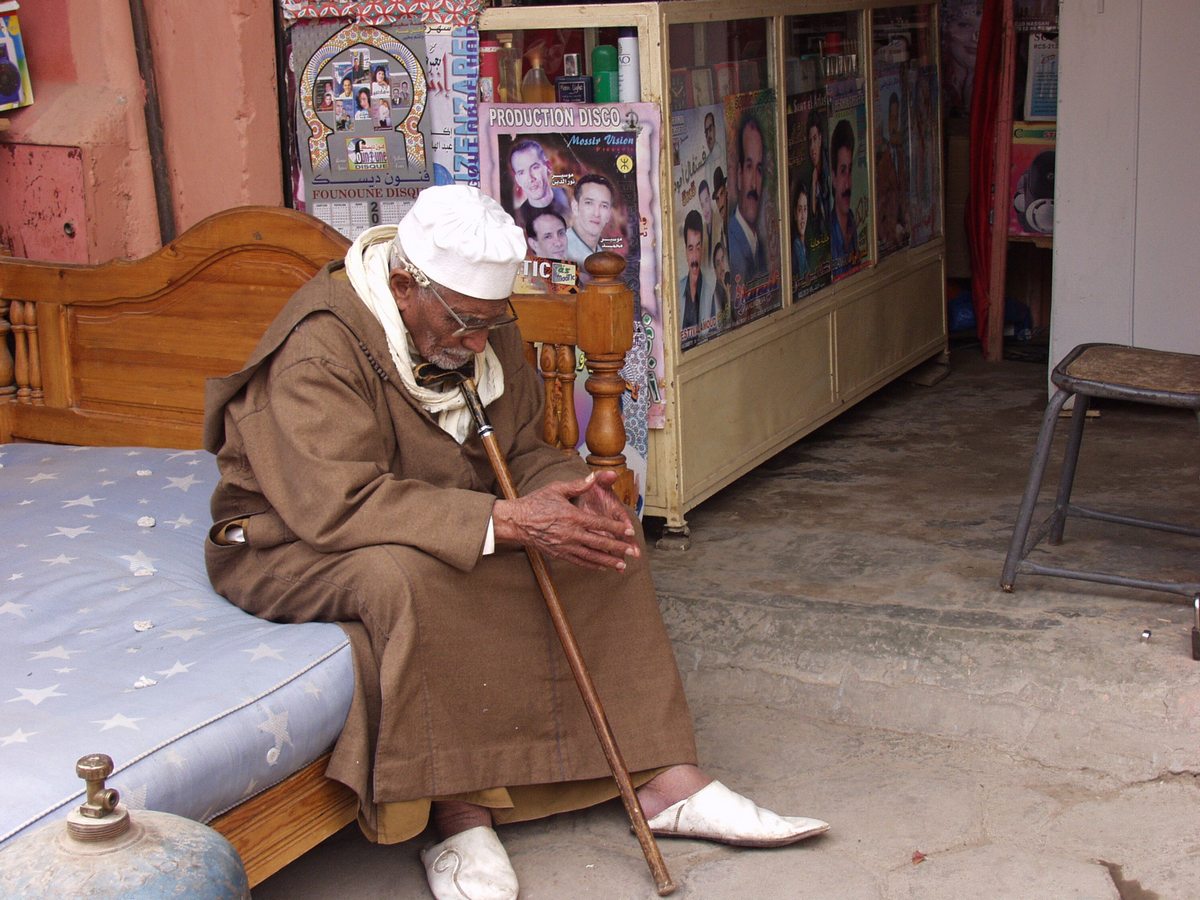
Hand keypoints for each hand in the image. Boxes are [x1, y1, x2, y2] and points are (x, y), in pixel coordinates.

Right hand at [492, 471, 639, 570]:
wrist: (517, 521)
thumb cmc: (536, 502)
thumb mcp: (556, 489)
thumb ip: (578, 485)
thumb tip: (594, 476)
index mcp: (573, 516)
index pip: (600, 523)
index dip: (616, 528)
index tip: (629, 531)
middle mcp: (571, 534)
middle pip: (599, 542)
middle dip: (618, 548)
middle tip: (633, 552)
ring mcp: (565, 546)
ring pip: (591, 555)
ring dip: (608, 560)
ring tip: (622, 565)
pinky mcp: (559, 554)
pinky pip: (579, 561)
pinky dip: (592, 565)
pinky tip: (602, 567)